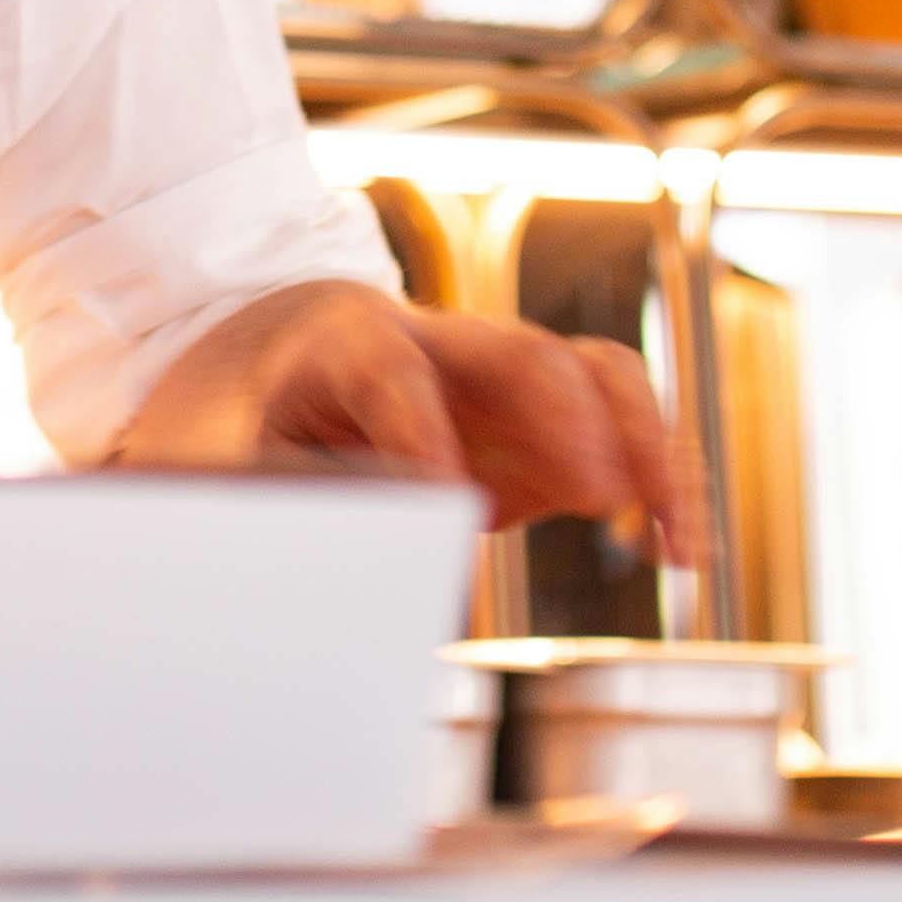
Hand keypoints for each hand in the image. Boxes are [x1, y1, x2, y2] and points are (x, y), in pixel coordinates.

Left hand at [111, 280, 706, 567]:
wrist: (258, 363)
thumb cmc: (232, 421)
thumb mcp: (221, 462)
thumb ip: (277, 504)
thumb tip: (325, 562)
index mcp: (345, 340)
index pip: (391, 373)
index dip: (420, 435)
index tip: (448, 501)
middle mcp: (438, 341)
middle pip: (518, 350)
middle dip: (564, 416)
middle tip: (599, 492)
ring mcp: (496, 378)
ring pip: (591, 374)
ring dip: (642, 444)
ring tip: (674, 533)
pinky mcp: (532, 424)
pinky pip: (613, 424)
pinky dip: (656, 477)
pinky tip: (680, 547)